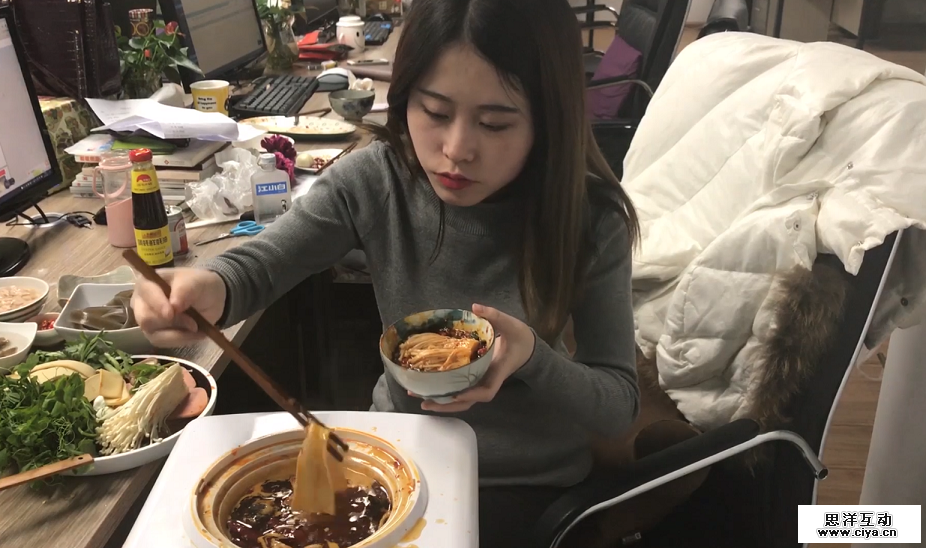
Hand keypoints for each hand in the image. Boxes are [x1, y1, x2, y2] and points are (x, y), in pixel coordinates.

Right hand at [131, 267, 226, 347]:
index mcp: (147, 283)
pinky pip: (164, 343)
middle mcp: (141, 303)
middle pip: (145, 319)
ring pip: (155, 335)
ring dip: (179, 334)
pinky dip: (182, 340)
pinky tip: (195, 334)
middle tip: (193, 323)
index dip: (158, 304)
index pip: (146, 293)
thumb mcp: (197, 281)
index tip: (171, 313)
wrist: (208, 299)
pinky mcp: (154, 335)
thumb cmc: (198, 285)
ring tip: (197, 328)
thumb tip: (174, 305)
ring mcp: (146, 321)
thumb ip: (185, 289)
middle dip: (172, 323)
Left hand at [416, 303, 535, 412]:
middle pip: (469, 402)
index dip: (471, 395)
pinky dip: (446, 391)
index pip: (486, 391)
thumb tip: (475, 307)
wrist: (528, 347)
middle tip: (425, 403)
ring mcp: (482, 381)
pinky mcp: (476, 378)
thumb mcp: (511, 324)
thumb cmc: (520, 337)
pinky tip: (429, 388)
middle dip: (448, 405)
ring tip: (421, 399)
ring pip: (463, 399)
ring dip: (443, 401)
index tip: (455, 394)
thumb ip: (494, 315)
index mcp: (498, 371)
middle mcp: (488, 381)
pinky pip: (461, 389)